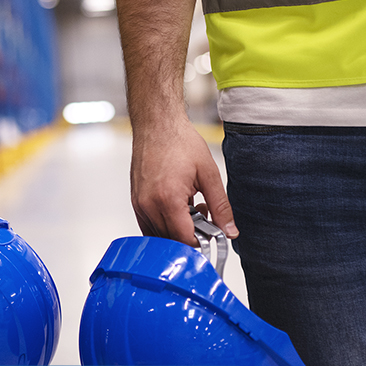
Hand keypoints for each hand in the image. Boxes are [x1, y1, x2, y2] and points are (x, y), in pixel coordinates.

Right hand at [130, 121, 236, 245]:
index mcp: (168, 199)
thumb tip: (230, 231)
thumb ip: (221, 206)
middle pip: (171, 241)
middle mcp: (149, 205)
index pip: (184, 239)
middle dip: (191, 234)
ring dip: (177, 230)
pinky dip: (165, 225)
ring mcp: (139, 205)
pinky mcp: (135, 202)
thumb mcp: (209, 174)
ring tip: (189, 206)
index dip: (201, 240)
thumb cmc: (179, 142)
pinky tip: (176, 207)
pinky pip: (149, 226)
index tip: (211, 231)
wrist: (157, 124)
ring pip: (160, 236)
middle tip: (203, 212)